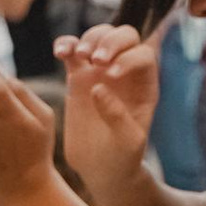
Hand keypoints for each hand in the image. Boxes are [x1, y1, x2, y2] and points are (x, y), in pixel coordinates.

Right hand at [59, 23, 158, 193]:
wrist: (101, 169)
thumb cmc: (122, 158)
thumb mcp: (128, 143)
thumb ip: (117, 116)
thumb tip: (98, 88)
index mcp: (145, 85)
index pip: (143, 55)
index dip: (128, 58)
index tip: (111, 75)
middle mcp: (126, 72)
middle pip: (124, 36)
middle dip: (110, 41)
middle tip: (95, 59)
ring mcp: (101, 71)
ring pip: (98, 37)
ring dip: (88, 39)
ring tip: (77, 55)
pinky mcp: (78, 77)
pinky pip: (73, 50)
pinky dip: (66, 44)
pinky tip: (59, 53)